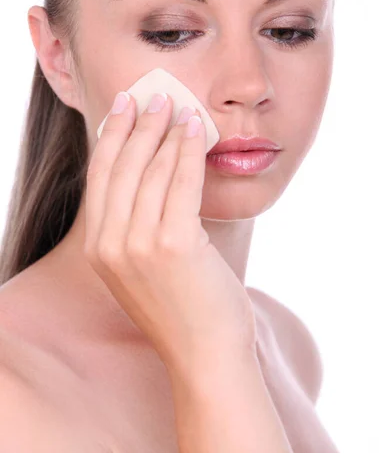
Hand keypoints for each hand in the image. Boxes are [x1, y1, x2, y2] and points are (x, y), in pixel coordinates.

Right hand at [84, 91, 256, 376]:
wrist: (206, 355)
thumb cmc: (183, 308)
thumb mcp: (144, 267)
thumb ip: (137, 225)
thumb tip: (153, 172)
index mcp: (98, 248)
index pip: (101, 177)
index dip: (111, 137)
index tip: (122, 108)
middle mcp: (110, 244)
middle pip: (122, 167)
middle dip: (138, 125)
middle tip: (153, 96)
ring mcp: (139, 245)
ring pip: (152, 170)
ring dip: (166, 132)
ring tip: (179, 108)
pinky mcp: (174, 244)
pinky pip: (181, 182)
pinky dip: (188, 151)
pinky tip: (196, 131)